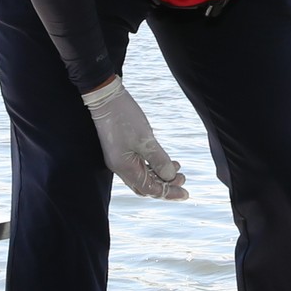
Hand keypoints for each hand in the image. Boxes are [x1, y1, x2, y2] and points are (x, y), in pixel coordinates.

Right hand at [83, 77, 186, 199]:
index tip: (186, 194)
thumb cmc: (124, 117)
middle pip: (146, 186)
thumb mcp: (146, 140)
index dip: (169, 193)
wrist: (105, 97)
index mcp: (124, 167)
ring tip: (177, 167)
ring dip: (160, 175)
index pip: (150, 189)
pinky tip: (165, 160)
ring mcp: (119, 160)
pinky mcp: (120, 151)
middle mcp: (120, 167)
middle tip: (183, 178)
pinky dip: (153, 166)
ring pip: (143, 176)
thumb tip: (170, 178)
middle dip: (165, 186)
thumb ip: (159, 161)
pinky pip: (139, 166)